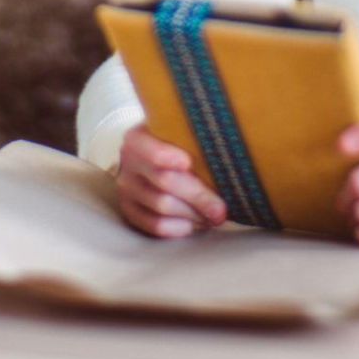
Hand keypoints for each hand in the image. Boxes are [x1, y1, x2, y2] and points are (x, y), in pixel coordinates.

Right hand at [114, 122, 227, 238]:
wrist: (151, 156)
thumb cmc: (176, 144)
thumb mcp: (180, 131)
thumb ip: (195, 136)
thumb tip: (230, 150)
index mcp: (138, 137)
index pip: (149, 148)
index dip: (167, 156)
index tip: (188, 162)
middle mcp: (128, 161)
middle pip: (164, 181)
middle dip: (198, 197)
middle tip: (221, 208)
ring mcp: (127, 188)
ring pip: (162, 207)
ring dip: (193, 214)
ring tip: (214, 215)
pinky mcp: (130, 210)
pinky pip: (155, 225)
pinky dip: (179, 227)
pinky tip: (195, 224)